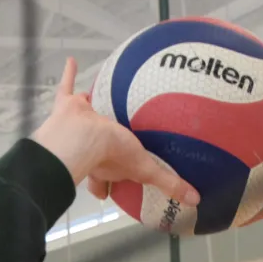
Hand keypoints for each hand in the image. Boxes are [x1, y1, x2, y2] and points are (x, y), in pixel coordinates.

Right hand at [32, 58, 199, 205]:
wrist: (82, 135)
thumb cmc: (112, 155)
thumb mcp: (146, 170)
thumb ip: (168, 182)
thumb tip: (194, 200)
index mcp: (105, 168)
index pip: (104, 184)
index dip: (105, 188)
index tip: (106, 191)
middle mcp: (89, 151)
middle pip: (93, 157)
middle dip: (97, 155)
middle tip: (104, 146)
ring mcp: (78, 127)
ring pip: (84, 124)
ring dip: (89, 116)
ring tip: (94, 104)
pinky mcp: (68, 107)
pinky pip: (68, 88)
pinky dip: (69, 75)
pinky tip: (72, 61)